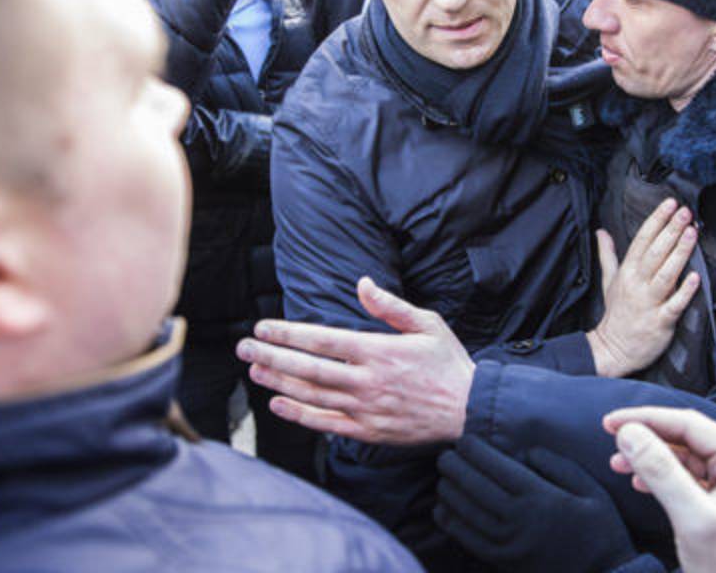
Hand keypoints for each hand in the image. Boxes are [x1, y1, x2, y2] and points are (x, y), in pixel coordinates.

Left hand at [236, 277, 474, 444]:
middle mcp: (367, 380)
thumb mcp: (427, 324)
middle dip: (271, 356)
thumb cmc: (449, 364)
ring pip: (312, 396)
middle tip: (243, 347)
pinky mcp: (368, 431)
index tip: (263, 327)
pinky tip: (278, 405)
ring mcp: (366, 409)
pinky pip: (326, 424)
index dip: (287, 333)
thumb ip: (390, 306)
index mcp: (379, 351)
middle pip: (308, 368)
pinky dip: (299, 415)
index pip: (321, 340)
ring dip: (278, 383)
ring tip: (254, 371)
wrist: (471, 410)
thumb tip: (362, 284)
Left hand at [435, 436, 636, 572]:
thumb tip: (527, 452)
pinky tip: (443, 509)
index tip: (464, 440)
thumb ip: (559, 466)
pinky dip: (451, 523)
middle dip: (455, 468)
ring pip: (467, 513)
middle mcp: (519, 520)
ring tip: (442, 477)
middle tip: (444, 455)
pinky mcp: (503, 563)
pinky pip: (468, 540)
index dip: (475, 451)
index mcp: (540, 498)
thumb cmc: (601, 531)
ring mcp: (508, 544)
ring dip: (449, 492)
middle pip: (475, 487)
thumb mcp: (592, 492)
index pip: (496, 467)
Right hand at [587, 199, 699, 377]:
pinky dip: (684, 291)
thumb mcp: (608, 281)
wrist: (612, 349)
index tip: (670, 203)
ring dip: (679, 253)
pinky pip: (674, 304)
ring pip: (666, 274)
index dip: (656, 220)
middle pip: (655, 252)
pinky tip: (696, 277)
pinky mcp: (660, 321)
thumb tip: (601, 232)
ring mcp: (648, 302)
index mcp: (627, 272)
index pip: (642, 240)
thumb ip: (607, 255)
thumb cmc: (616, 314)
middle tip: (685, 212)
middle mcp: (637, 284)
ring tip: (692, 233)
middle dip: (671, 230)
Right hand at [604, 407, 715, 572]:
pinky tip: (642, 482)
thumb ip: (660, 471)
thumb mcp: (693, 520)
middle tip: (612, 441)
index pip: (688, 423)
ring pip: (689, 456)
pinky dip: (667, 476)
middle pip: (688, 437)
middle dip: (647, 438)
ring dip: (653, 458)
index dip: (645, 419)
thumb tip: (629, 433)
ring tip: (620, 464)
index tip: (610, 423)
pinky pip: (696, 477)